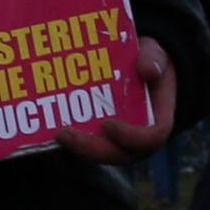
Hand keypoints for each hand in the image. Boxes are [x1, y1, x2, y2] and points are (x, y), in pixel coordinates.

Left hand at [58, 38, 177, 165]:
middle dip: (91, 148)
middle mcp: (139, 138)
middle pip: (118, 154)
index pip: (151, 138)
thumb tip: (148, 69)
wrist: (141, 67)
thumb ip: (154, 58)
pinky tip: (51, 124)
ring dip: (77, 146)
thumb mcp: (156, 55)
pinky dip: (72, 138)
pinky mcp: (102, 136)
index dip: (130, 136)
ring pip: (100, 153)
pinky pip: (88, 144)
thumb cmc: (150, 63)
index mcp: (158, 120)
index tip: (108, 124)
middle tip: (65, 133)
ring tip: (56, 132)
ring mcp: (119, 140)